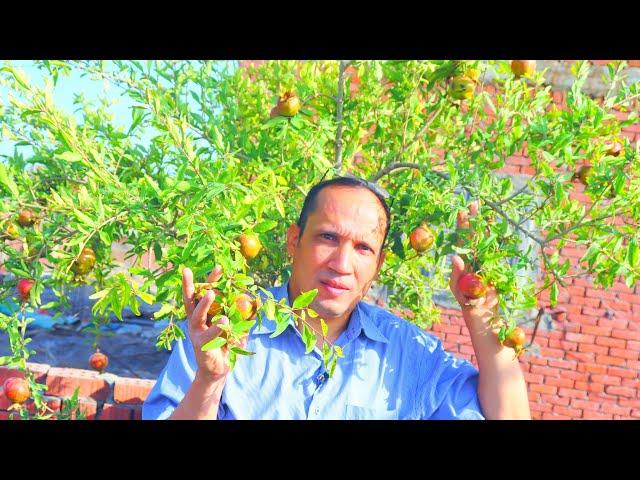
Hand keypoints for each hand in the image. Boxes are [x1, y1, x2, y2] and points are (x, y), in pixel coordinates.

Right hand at [182, 266, 246, 382]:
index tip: (217, 266)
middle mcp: (196, 322)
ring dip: (204, 304)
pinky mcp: (201, 345)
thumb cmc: (226, 346)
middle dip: (194, 285)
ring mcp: (196, 333)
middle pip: (192, 300)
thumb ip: (243, 316)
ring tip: (212, 292)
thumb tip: (257, 301)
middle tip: (199, 271)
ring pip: (197, 315)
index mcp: (203, 315)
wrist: (218, 371)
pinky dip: (217, 327)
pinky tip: (225, 319)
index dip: (207, 280)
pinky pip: (210, 334)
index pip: (202, 294)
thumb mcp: (237, 328)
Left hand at [449, 202, 498, 332]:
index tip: (462, 211)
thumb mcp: (457, 287)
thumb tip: (455, 257)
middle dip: (474, 219)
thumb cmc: (465, 300)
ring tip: (484, 209)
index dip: (462, 225)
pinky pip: (497, 249)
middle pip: (473, 234)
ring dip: (485, 225)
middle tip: (474, 203)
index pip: (462, 238)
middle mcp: (474, 256)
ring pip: (485, 239)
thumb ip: (457, 273)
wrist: (481, 312)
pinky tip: (498, 226)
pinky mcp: (496, 265)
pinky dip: (498, 237)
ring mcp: (485, 260)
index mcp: (463, 260)